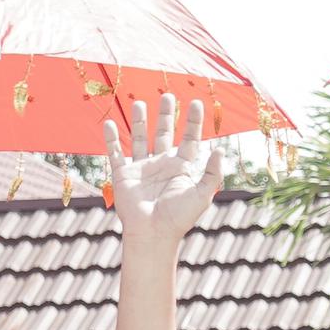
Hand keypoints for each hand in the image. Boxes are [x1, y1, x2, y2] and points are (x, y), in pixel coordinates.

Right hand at [100, 94, 219, 249]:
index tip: (196, 102)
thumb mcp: (202, 195)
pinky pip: (116, 153)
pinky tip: (109, 124)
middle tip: (167, 95)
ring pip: (140, 138)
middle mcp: (162, 165)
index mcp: (182, 168)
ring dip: (140, 121)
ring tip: (138, 102)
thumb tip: (220, 149)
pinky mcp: (123, 175)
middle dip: (166, 115)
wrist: (152, 233)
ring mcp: (142, 169)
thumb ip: (212, 173)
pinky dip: (111, 139)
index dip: (193, 121)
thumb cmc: (179, 217)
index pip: (189, 139)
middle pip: (164, 133)